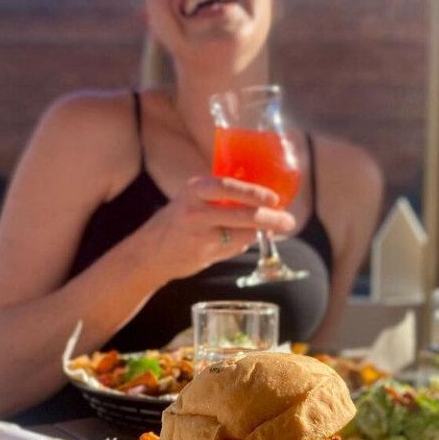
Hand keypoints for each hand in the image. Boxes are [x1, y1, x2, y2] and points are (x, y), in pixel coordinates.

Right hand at [135, 176, 296, 281]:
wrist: (149, 253)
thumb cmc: (179, 222)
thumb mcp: (195, 200)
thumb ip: (223, 198)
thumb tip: (265, 200)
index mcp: (195, 189)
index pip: (228, 186)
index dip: (254, 192)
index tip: (274, 198)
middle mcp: (195, 209)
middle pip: (243, 214)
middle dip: (271, 218)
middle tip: (289, 221)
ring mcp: (199, 233)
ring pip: (244, 233)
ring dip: (262, 231)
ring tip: (277, 228)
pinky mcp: (203, 252)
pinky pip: (236, 246)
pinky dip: (246, 242)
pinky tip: (246, 239)